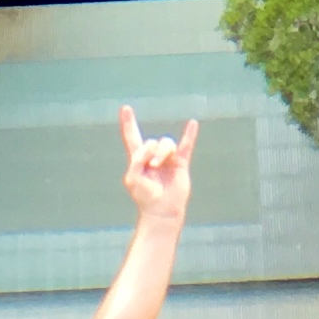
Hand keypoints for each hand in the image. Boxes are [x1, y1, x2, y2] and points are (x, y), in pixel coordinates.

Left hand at [120, 107, 200, 230]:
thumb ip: (137, 159)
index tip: (125, 108)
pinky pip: (186, 145)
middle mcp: (153, 156)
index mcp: (138, 159)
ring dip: (162, 152)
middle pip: (152, 141)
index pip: (132, 136)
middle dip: (151, 151)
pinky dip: (190, 134)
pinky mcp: (180, 164)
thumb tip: (152, 147)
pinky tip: (193, 123)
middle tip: (151, 166)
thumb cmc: (144, 197)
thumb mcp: (132, 178)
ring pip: (167, 143)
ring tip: (158, 165)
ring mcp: (167, 159)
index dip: (128, 123)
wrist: (162, 210)